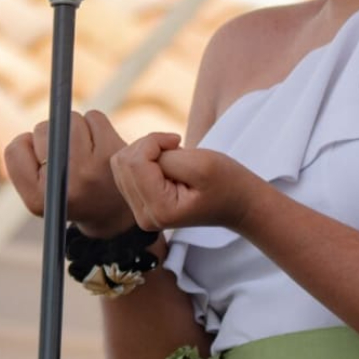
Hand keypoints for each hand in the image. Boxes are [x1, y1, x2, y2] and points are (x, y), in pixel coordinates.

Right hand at [2, 110, 136, 235]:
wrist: (116, 212)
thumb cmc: (69, 195)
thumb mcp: (37, 192)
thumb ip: (23, 160)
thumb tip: (37, 124)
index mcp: (37, 200)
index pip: (15, 149)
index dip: (27, 148)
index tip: (41, 162)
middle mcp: (64, 186)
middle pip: (41, 130)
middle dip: (50, 136)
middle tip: (66, 158)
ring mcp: (90, 168)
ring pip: (68, 120)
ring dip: (74, 128)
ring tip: (84, 152)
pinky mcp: (113, 152)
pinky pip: (93, 117)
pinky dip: (94, 125)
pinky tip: (100, 146)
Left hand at [109, 133, 265, 231]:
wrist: (238, 203)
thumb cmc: (226, 182)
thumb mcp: (200, 164)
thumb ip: (164, 157)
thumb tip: (139, 153)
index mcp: (159, 210)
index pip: (135, 163)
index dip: (154, 142)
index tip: (178, 141)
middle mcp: (144, 217)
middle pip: (122, 163)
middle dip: (147, 146)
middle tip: (175, 148)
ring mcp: (139, 212)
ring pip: (120, 164)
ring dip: (145, 152)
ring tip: (173, 158)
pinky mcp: (138, 204)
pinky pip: (125, 170)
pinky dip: (143, 159)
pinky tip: (165, 165)